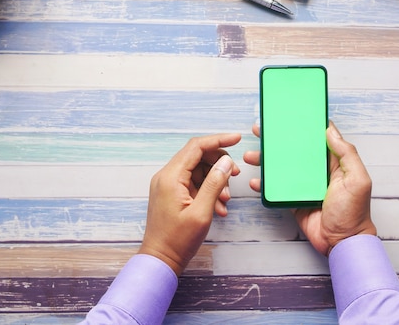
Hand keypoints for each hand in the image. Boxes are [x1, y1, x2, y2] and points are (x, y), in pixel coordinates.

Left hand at [139, 133, 240, 275]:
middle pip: (198, 156)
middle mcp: (166, 176)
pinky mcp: (171, 194)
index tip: (237, 138)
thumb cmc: (178, 240)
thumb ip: (215, 184)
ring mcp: (168, 185)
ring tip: (226, 200)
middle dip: (219, 164)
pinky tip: (219, 207)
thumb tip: (226, 162)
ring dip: (215, 181)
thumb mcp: (202, 212)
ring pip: (198, 170)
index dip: (218, 140)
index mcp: (171, 177)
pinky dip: (208, 191)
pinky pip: (193, 183)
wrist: (160, 260)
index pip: (196, 147)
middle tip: (236, 175)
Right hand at [243, 121, 375, 255]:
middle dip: (276, 140)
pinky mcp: (292, 200)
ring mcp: (303, 186)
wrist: (342, 242)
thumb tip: (330, 130)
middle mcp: (316, 171)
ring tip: (250, 156)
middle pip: (293, 150)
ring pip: (281, 168)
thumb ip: (347, 154)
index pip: (317, 139)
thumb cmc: (354, 213)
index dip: (304, 126)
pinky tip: (256, 181)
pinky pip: (275, 189)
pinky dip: (264, 185)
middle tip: (260, 130)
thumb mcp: (357, 180)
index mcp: (333, 163)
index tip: (289, 115)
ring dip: (264, 161)